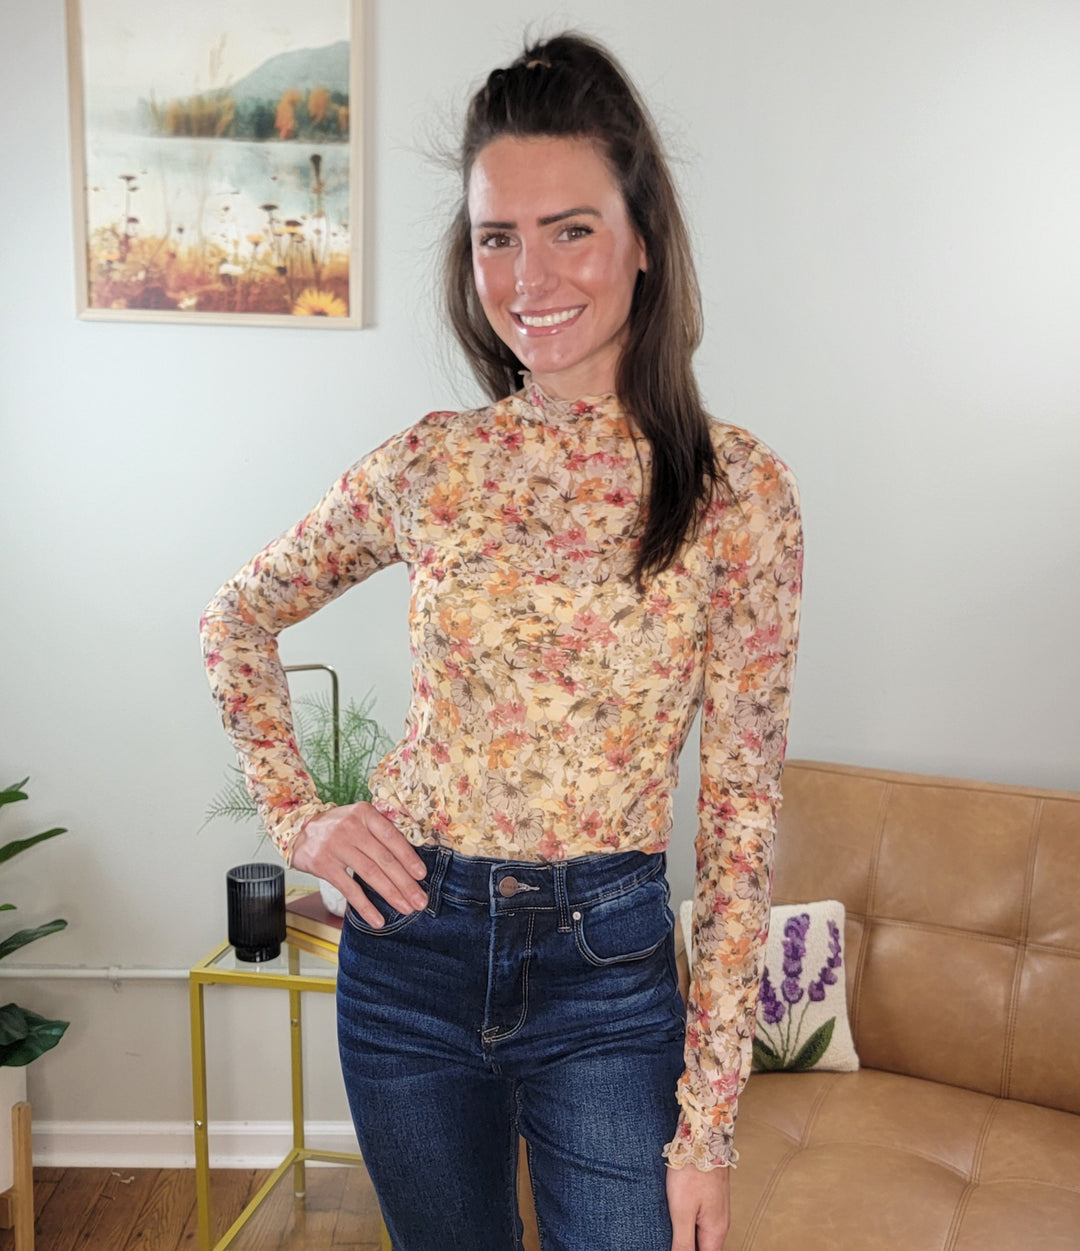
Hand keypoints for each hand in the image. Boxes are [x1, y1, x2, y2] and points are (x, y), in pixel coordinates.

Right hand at [290, 803, 428, 927]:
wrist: (298, 831)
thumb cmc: (338, 827)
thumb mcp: (359, 819)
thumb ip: (381, 832)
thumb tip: (410, 859)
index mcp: (365, 813)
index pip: (392, 837)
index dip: (409, 857)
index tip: (421, 875)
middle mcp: (351, 827)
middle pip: (384, 859)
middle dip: (405, 883)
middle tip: (419, 901)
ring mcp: (336, 846)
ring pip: (370, 874)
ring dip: (391, 894)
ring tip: (405, 909)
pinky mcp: (323, 864)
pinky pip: (349, 889)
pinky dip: (365, 906)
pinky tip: (377, 919)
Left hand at [667, 1162, 730, 1250]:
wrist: (703, 1138)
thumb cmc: (692, 1172)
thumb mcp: (682, 1212)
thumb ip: (683, 1243)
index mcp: (716, 1231)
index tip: (675, 1247)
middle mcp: (720, 1222)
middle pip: (705, 1247)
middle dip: (688, 1247)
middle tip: (669, 1239)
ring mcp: (716, 1208)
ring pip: (703, 1234)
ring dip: (689, 1237)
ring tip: (671, 1231)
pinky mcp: (710, 1196)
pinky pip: (701, 1219)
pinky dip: (690, 1223)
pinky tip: (677, 1217)